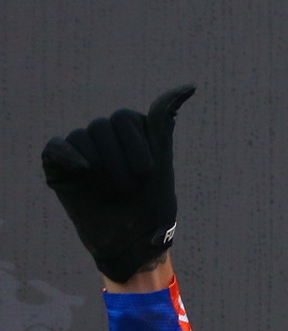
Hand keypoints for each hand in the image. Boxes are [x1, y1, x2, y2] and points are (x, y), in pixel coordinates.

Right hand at [41, 86, 195, 282]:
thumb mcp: (163, 168)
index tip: (162, 148)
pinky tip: (84, 171)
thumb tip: (188, 85)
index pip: (129, 118)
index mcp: (134, 134)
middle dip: (125, 157)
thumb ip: (163, 127)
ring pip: (85, 135)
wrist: (130, 245)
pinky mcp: (61, 166)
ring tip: (115, 191)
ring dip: (104, 165)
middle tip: (132, 188)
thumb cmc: (151, 211)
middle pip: (107, 124)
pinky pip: (56, 146)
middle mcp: (107, 138)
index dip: (142, 139)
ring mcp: (83, 150)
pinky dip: (68, 155)